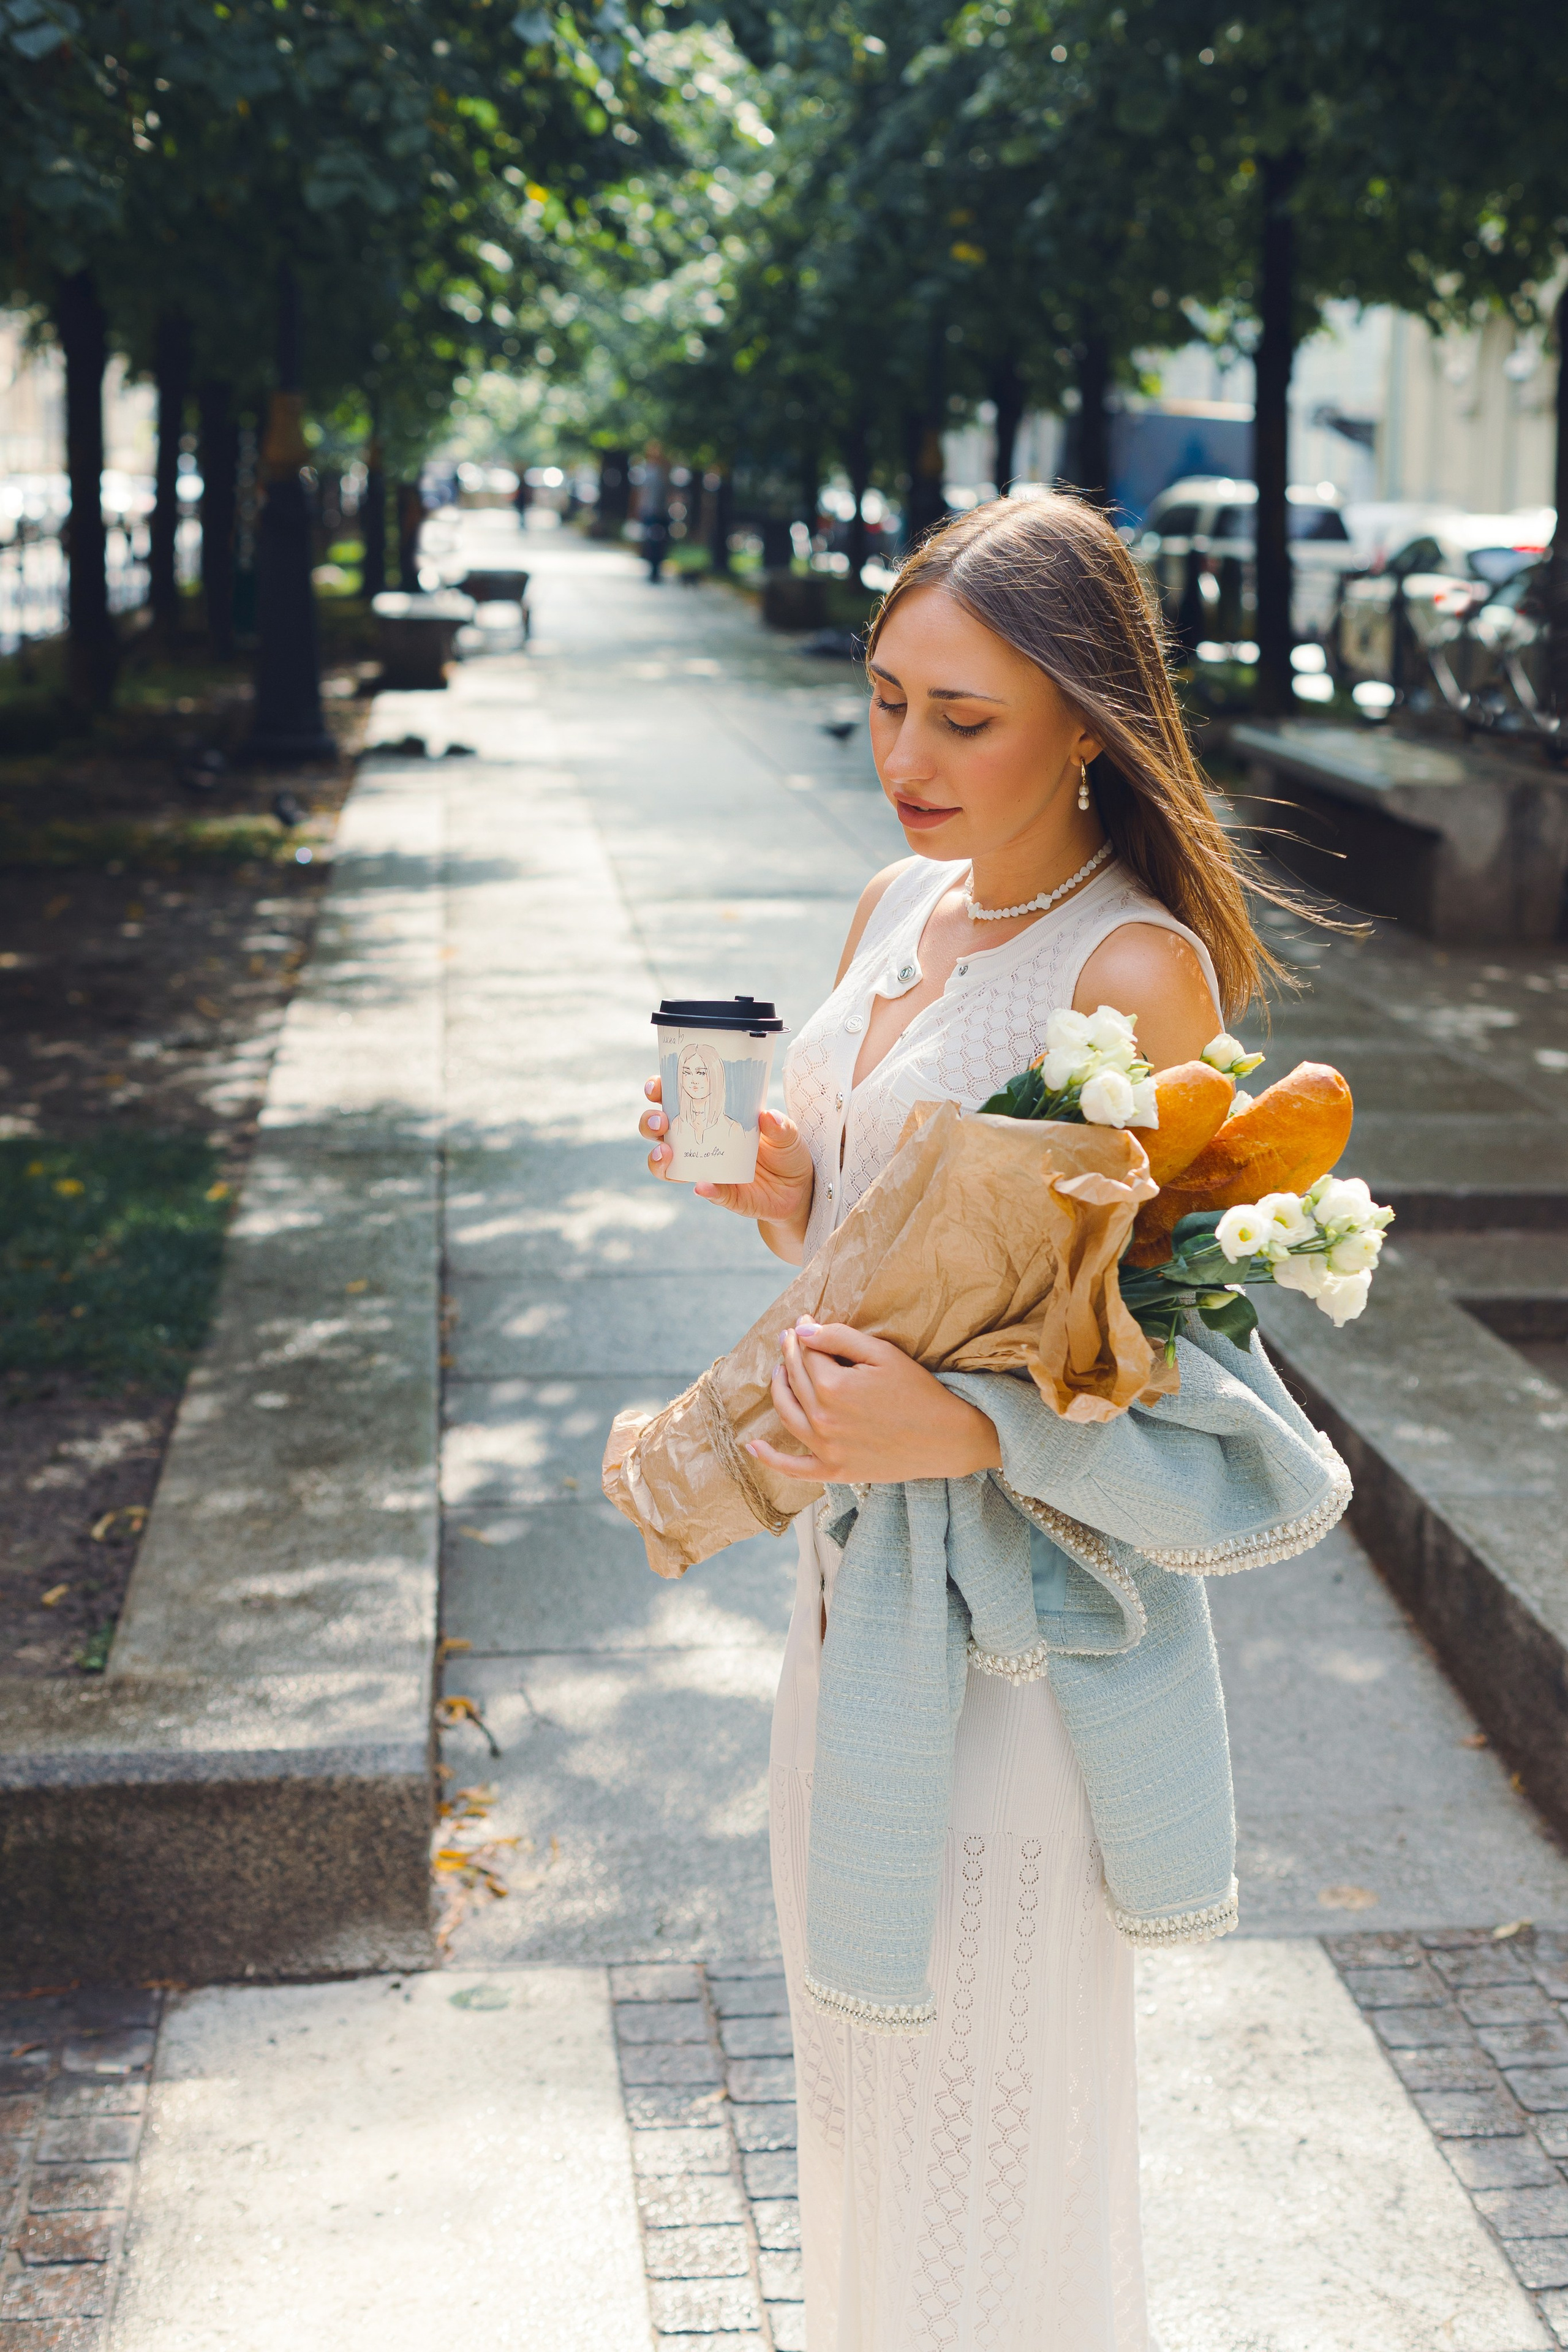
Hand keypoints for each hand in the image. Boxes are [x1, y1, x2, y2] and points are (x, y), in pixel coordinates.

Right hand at [640, 1077, 815, 1253]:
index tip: (655, 1087)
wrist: (798, 1190)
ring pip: (666, 1166)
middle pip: (658, 1131)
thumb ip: (780, 1126)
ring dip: (658, 1160)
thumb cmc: (785, 1152)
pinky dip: (704, 1188)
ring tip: (666, 1153)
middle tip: (660, 1120)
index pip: (676, 1099)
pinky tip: (703, 1185)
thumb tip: (767, 1116)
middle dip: (649, 1123)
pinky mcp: (720, 1193)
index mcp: (709, 1115)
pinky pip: (706, 1191)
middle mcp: (698, 1142)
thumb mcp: (788, 1134)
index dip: (658, 1091)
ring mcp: (704, 1168)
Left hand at [748, 1320, 1001, 1486]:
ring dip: (778, 1390)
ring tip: (780, 1372)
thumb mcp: (883, 1353)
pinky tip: (754, 1445)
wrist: (946, 1438)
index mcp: (833, 1387)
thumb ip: (839, 1338)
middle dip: (789, 1356)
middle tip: (789, 1340)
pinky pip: (793, 1468)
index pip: (805, 1355)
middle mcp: (822, 1419)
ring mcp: (826, 1448)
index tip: (801, 1322)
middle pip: (794, 1380)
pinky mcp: (833, 1471)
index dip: (802, 1336)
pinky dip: (770, 1458)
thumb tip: (802, 1330)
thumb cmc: (918, 1391)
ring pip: (787, 1415)